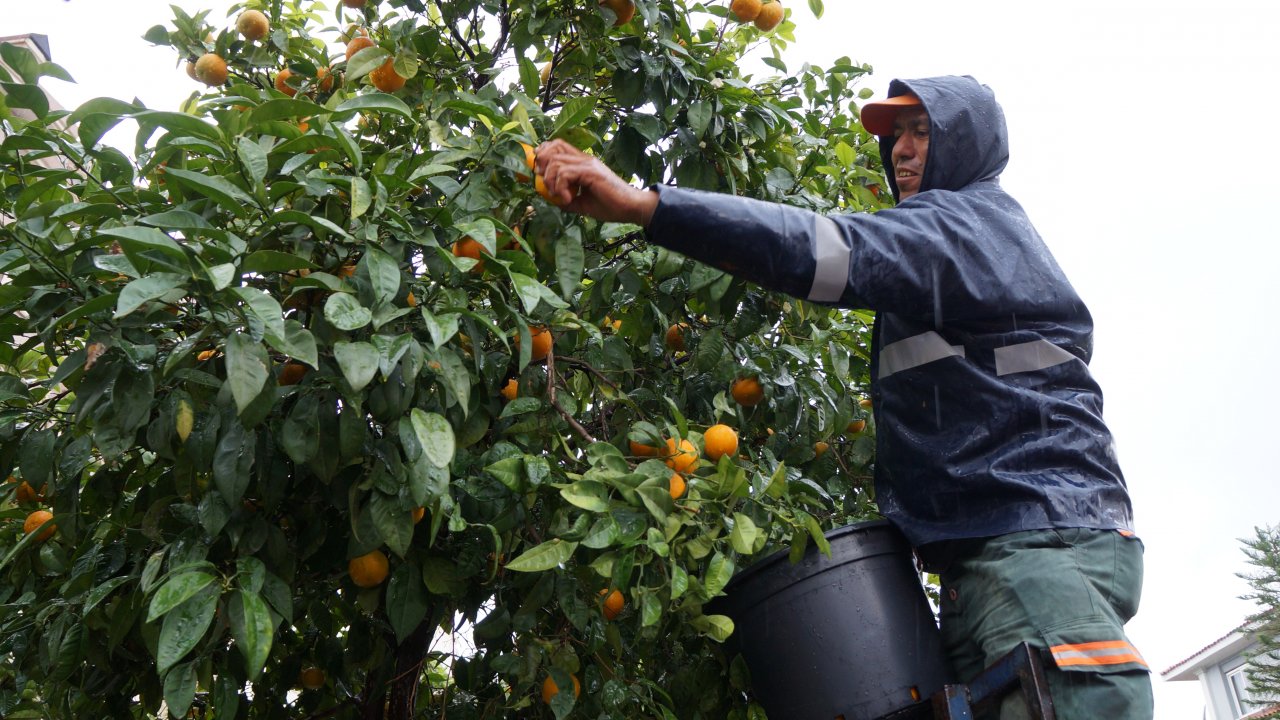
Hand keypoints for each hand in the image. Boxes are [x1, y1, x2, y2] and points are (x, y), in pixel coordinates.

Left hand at [534, 140, 657, 226]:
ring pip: (556, 162)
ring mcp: (588, 164)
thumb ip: (566, 199)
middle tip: (546, 185)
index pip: (558, 146)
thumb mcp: (582, 203)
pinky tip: (568, 200)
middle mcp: (585, 159)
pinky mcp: (590, 172)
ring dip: (551, 182)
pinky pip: (565, 174)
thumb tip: (550, 199)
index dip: (544, 153)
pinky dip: (560, 188)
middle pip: (554, 147)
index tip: (539, 172)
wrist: (631, 208)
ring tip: (560, 197)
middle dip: (542, 165)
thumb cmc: (610, 206)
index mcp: (583, 163)